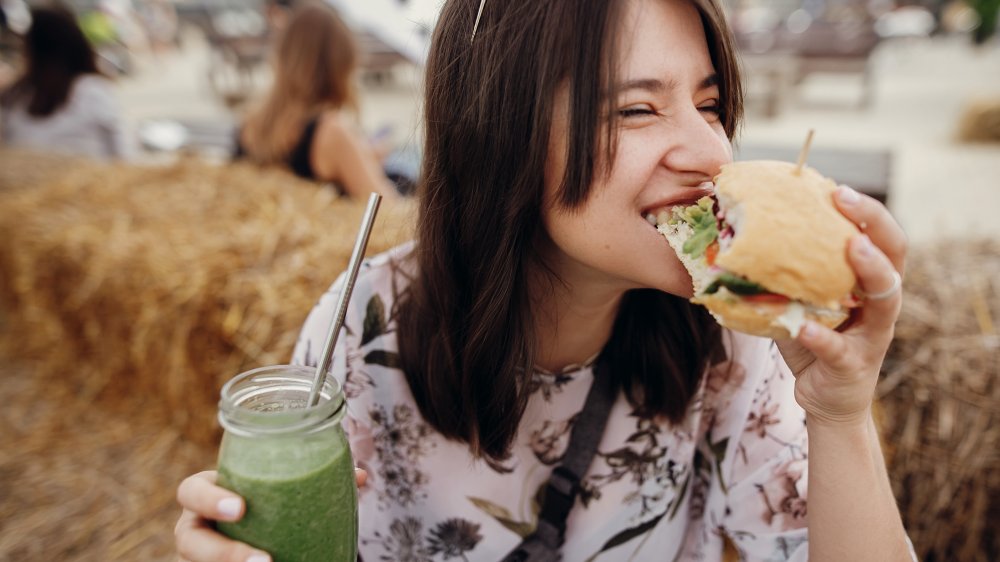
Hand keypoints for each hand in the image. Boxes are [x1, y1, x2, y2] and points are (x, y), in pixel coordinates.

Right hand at [175, 469, 367, 561]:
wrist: (262, 535)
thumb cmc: (268, 505)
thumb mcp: (282, 492)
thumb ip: (314, 482)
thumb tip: (360, 477)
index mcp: (210, 494)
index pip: (191, 491)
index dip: (209, 499)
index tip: (241, 509)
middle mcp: (198, 527)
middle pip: (189, 541)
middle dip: (222, 553)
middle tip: (264, 561)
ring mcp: (201, 555)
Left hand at [776, 186, 905, 426]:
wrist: (825, 398)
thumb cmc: (813, 339)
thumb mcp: (799, 299)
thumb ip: (785, 271)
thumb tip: (736, 232)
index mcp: (869, 282)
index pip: (880, 236)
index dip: (866, 211)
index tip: (836, 188)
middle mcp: (881, 303)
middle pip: (894, 256)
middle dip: (874, 223)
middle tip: (845, 198)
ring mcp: (873, 335)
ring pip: (886, 299)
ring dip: (870, 270)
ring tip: (852, 248)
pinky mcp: (854, 365)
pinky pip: (839, 349)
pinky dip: (821, 337)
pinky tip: (801, 327)